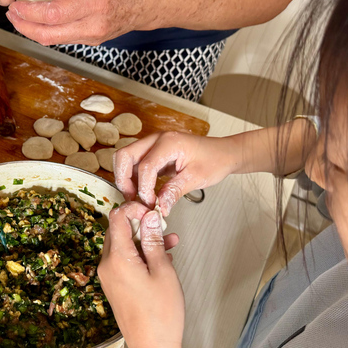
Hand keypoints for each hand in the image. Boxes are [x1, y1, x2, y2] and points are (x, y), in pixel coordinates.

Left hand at [6, 0, 163, 45]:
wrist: (154, 2)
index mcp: (95, 2)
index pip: (53, 14)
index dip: (28, 12)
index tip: (15, 4)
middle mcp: (93, 25)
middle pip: (48, 34)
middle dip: (24, 26)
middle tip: (11, 13)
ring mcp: (93, 37)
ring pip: (54, 40)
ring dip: (33, 30)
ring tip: (20, 15)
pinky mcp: (93, 41)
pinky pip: (63, 38)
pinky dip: (46, 31)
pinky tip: (38, 20)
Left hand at [98, 202, 183, 347]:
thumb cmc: (160, 315)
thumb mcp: (163, 271)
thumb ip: (154, 240)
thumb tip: (149, 217)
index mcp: (117, 259)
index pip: (117, 218)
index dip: (134, 209)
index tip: (151, 210)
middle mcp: (107, 266)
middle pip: (118, 231)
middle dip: (140, 224)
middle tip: (161, 224)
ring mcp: (109, 277)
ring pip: (123, 246)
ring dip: (143, 240)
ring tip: (169, 242)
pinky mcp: (114, 286)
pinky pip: (124, 261)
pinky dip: (140, 255)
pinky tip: (161, 258)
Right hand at [114, 132, 237, 212]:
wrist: (224, 153)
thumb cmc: (214, 160)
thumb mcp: (196, 177)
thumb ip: (175, 191)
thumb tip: (160, 207)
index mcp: (168, 142)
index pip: (145, 166)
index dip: (144, 188)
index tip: (150, 204)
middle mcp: (156, 139)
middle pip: (125, 155)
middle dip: (123, 179)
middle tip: (132, 199)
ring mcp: (153, 144)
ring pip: (126, 158)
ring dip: (126, 178)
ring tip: (136, 197)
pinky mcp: (154, 152)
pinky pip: (135, 163)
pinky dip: (134, 178)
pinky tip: (142, 192)